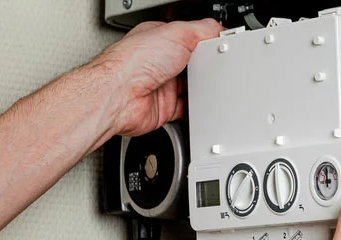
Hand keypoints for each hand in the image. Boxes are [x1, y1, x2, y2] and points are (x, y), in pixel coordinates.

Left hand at [90, 19, 222, 136]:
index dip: (206, 41)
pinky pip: (186, 109)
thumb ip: (202, 29)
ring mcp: (162, 85)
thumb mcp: (177, 33)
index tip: (221, 46)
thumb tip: (218, 28)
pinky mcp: (164, 107)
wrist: (119, 96)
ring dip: (201, 89)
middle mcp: (159, 62)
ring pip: (191, 88)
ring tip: (210, 86)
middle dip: (206, 67)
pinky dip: (196, 110)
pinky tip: (201, 105)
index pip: (190, 37)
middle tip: (218, 67)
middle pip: (193, 65)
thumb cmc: (134, 62)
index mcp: (160, 39)